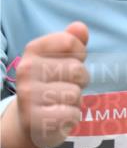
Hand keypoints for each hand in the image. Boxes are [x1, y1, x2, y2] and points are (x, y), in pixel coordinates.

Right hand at [1, 22, 89, 147]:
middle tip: (66, 87)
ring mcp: (28, 95)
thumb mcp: (60, 61)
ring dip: (75, 101)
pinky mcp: (35, 119)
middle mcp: (26, 70)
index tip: (70, 62)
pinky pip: (72, 114)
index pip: (69, 42)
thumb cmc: (51, 85)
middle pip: (77, 70)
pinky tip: (59, 116)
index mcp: (32, 51)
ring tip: (60, 103)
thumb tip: (80, 26)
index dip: (79, 54)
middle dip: (80, 81)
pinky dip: (72, 117)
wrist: (30, 121)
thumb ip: (72, 43)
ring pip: (75, 93)